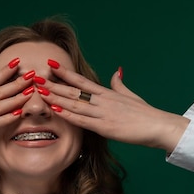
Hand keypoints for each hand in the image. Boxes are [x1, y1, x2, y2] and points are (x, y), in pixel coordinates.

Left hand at [42, 62, 189, 152]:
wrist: (157, 126)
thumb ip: (119, 84)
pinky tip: (56, 109)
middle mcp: (102, 101)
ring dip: (56, 97)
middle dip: (53, 84)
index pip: (81, 80)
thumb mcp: (130, 95)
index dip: (65, 73)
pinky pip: (82, 120)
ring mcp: (102, 113)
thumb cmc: (145, 113)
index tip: (51, 65)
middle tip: (36, 78)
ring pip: (74, 103)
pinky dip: (68, 114)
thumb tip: (117, 71)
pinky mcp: (104, 127)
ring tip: (40, 91)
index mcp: (106, 93)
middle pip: (73, 90)